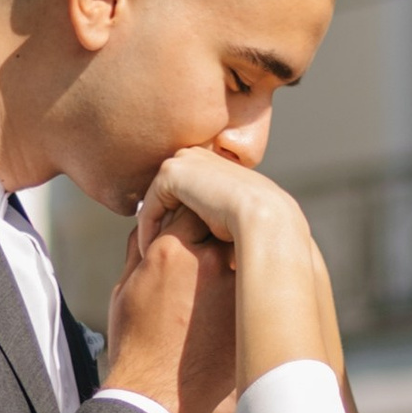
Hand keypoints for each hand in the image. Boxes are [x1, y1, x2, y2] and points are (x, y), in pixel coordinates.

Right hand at [103, 207, 230, 412]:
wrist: (155, 394)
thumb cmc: (134, 341)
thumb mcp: (125, 286)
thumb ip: (140, 246)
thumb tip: (153, 220)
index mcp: (171, 250)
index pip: (193, 206)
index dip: (192, 212)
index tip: (192, 223)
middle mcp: (207, 261)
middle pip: (224, 222)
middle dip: (219, 226)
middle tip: (214, 236)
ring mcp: (234, 286)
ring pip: (244, 250)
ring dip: (237, 251)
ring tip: (224, 266)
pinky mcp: (250, 310)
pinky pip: (255, 281)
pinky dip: (249, 280)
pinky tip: (240, 292)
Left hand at [134, 144, 307, 261]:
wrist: (263, 217)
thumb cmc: (259, 225)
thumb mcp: (234, 216)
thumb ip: (217, 216)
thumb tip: (211, 236)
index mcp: (212, 162)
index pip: (185, 191)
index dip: (175, 219)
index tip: (172, 246)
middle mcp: (196, 155)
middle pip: (168, 195)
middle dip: (161, 223)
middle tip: (154, 253)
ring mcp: (183, 161)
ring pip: (158, 202)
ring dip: (153, 229)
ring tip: (151, 257)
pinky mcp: (171, 173)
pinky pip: (150, 207)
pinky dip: (148, 231)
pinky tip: (149, 254)